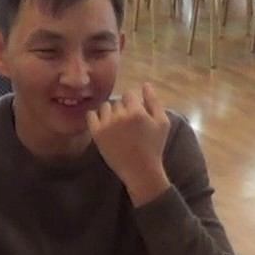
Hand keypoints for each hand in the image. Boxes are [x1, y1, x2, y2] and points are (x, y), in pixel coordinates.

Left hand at [86, 83, 170, 205]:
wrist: (140, 170)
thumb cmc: (154, 147)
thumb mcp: (163, 123)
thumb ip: (154, 102)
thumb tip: (145, 84)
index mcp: (137, 112)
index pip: (129, 94)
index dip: (134, 104)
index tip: (137, 116)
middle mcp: (120, 116)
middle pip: (117, 102)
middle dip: (123, 110)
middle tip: (129, 126)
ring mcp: (107, 124)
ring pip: (105, 107)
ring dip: (110, 113)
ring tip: (118, 127)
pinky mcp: (96, 133)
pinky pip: (91, 115)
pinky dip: (96, 117)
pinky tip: (105, 125)